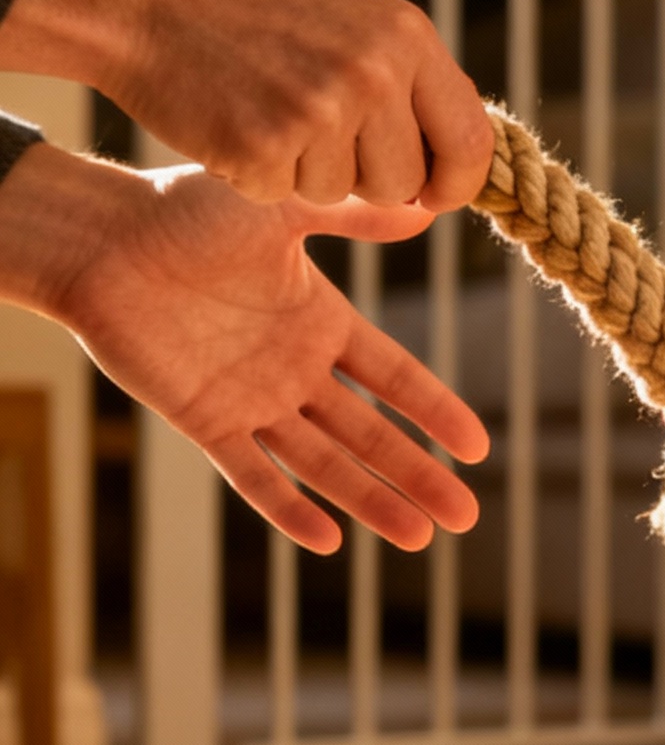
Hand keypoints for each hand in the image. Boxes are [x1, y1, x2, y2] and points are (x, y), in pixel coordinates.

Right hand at [0, 0, 493, 213]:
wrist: (152, 0)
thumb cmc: (256, 18)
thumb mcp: (354, 26)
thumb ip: (411, 86)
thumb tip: (467, 163)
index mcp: (407, 36)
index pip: (472, 141)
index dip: (455, 183)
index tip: (432, 195)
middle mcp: (375, 71)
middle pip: (405, 183)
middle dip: (365, 179)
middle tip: (313, 131)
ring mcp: (320, 109)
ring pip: (342, 195)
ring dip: (306, 174)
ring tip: (270, 112)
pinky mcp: (265, 146)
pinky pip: (284, 196)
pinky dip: (258, 176)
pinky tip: (236, 125)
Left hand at [0, 147, 486, 552]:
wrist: (106, 242)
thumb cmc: (187, 211)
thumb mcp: (282, 208)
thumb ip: (352, 217)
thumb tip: (427, 205)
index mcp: (320, 321)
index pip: (393, 377)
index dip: (435, 412)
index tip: (478, 448)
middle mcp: (294, 369)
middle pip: (370, 434)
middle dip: (418, 474)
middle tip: (466, 517)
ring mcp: (252, 401)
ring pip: (324, 464)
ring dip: (370, 500)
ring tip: (419, 537)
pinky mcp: (207, 422)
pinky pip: (254, 475)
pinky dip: (288, 509)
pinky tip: (328, 539)